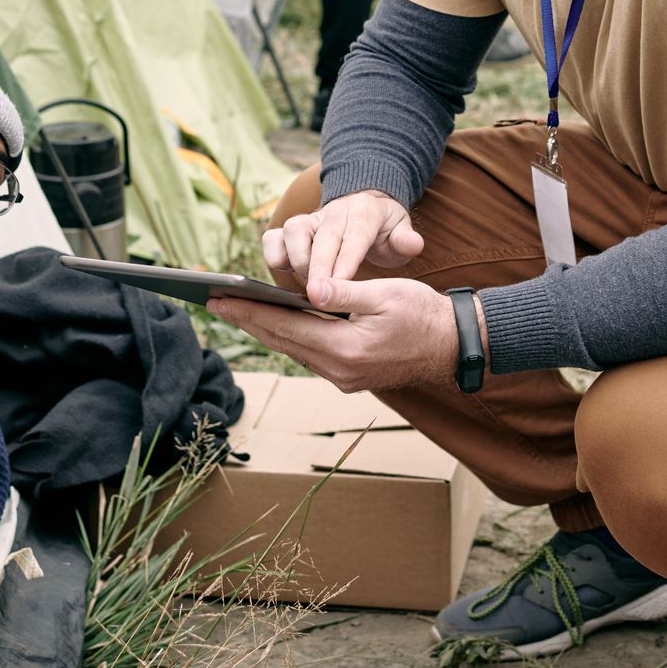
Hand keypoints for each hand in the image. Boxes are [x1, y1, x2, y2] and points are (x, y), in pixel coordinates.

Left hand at [207, 277, 459, 391]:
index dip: (248, 311)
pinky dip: (288, 337)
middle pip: (281, 342)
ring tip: (237, 310)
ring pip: (292, 350)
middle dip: (247, 321)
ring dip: (265, 330)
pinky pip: (309, 355)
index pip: (283, 326)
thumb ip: (343, 291)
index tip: (218, 299)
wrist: (452, 345)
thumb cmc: (421, 313)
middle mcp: (339, 370)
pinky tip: (275, 323)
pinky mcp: (349, 376)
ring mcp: (343, 377)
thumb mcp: (384, 293)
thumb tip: (308, 290)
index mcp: (345, 348)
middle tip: (214, 302)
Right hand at [264, 190, 423, 303]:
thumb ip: (406, 240)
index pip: (355, 236)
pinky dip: (274, 257)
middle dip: (318, 267)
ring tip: (306, 290)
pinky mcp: (290, 230)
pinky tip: (284, 280)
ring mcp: (309, 219)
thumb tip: (412, 244)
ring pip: (293, 232)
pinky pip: (273, 238)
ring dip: (296, 262)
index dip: (346, 260)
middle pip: (322, 237)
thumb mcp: (401, 232)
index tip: (340, 285)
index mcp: (364, 212)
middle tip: (317, 297)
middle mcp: (333, 212)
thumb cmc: (383, 230)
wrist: (363, 208)